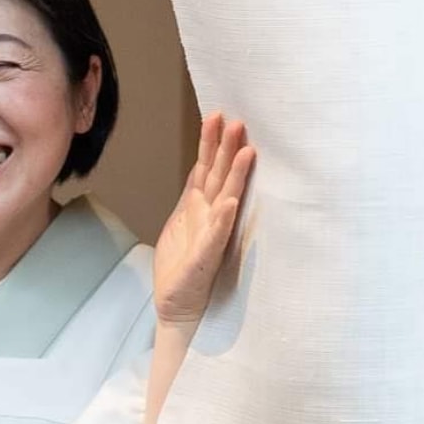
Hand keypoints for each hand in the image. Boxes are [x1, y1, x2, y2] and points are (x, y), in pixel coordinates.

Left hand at [153, 112, 254, 327]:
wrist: (178, 307)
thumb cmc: (182, 267)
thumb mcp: (180, 223)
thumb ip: (192, 196)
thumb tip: (200, 166)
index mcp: (200, 208)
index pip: (206, 169)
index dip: (210, 144)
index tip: (216, 116)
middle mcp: (209, 218)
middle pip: (219, 177)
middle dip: (227, 150)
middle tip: (238, 122)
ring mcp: (210, 237)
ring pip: (225, 199)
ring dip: (235, 176)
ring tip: (245, 152)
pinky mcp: (206, 258)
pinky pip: (215, 235)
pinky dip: (222, 219)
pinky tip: (230, 202)